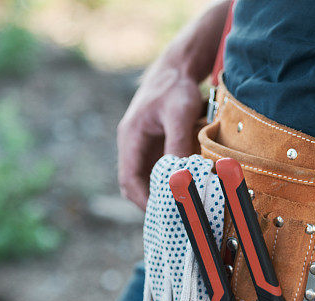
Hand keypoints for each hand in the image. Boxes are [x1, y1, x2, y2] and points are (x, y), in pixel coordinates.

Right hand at [116, 64, 203, 209]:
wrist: (177, 69)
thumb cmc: (176, 88)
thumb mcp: (179, 113)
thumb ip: (177, 143)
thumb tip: (178, 176)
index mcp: (130, 137)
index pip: (128, 179)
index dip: (142, 199)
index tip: (161, 213)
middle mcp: (133, 145)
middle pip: (134, 184)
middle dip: (150, 202)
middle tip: (173, 219)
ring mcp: (143, 147)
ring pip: (146, 180)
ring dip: (160, 195)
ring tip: (180, 211)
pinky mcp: (156, 147)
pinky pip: (157, 172)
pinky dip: (168, 184)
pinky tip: (186, 193)